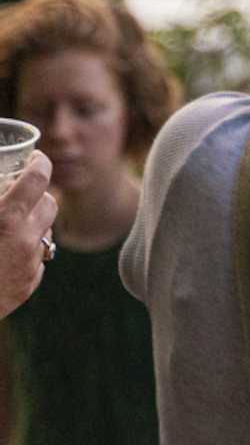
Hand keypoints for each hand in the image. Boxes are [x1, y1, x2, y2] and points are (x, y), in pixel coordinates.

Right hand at [0, 156, 56, 319]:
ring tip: (9, 225)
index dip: (39, 163)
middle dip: (37, 194)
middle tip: (19, 193)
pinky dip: (26, 251)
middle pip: (50, 203)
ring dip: (33, 223)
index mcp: (6, 219)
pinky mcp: (28, 286)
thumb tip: (2, 181)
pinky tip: (4, 254)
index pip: (38, 178)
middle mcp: (24, 240)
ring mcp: (29, 265)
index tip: (35, 159)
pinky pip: (37, 258)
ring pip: (46, 231)